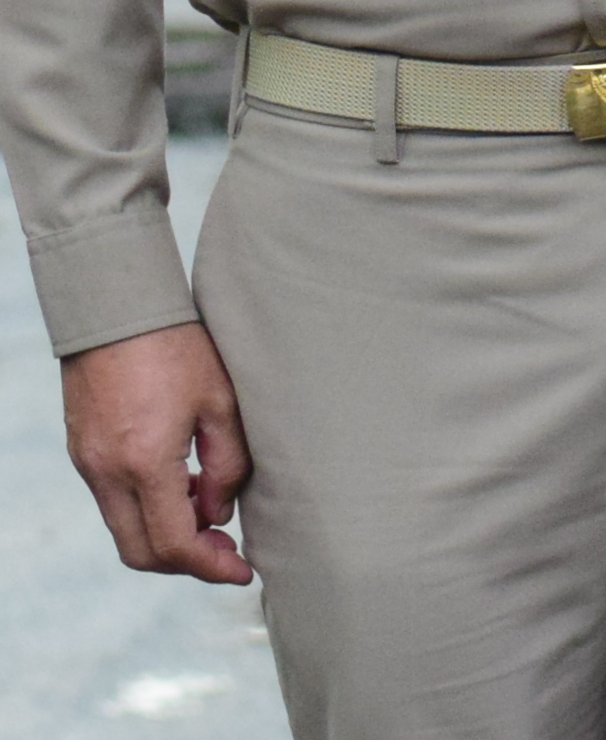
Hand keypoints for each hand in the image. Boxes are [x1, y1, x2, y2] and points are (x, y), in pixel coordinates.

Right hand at [59, 324, 251, 583]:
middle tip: (230, 555)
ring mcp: (88, 466)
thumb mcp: (222, 402)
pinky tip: (185, 491)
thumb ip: (227, 465)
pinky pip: (114, 504)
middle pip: (141, 552)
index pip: (174, 543)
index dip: (211, 567)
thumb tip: (220, 516)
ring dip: (167, 538)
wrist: (117, 310)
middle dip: (187, 563)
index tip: (243, 572)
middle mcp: (108, 473)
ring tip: (214, 520)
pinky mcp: (84, 454)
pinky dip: (149, 512)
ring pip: (125, 531)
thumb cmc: (179, 348)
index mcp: (145, 462)